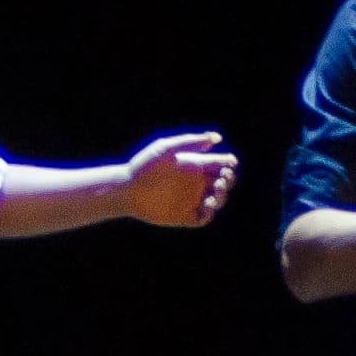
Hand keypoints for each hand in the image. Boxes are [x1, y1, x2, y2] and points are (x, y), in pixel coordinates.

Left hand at [123, 132, 237, 228]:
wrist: (126, 189)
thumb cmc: (144, 166)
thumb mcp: (166, 149)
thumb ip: (190, 143)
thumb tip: (217, 138)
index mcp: (194, 165)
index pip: (220, 165)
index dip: (229, 165)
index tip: (229, 164)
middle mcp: (195, 183)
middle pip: (223, 183)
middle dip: (228, 180)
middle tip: (221, 179)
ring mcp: (191, 200)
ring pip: (216, 200)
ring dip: (221, 196)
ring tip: (215, 191)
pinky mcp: (184, 216)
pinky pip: (203, 217)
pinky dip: (210, 212)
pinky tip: (206, 205)